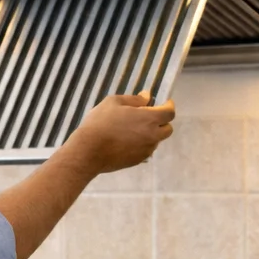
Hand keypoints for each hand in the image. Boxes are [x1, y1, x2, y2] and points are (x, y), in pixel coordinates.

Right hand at [61, 93, 175, 174]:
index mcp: (149, 119)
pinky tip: (126, 141)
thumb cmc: (100, 122)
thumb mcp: (114, 102)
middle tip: (148, 116)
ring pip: (156, 140)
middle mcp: (152, 136)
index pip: (170, 113)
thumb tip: (147, 97)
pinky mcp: (138, 160)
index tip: (164, 103)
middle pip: (168, 129)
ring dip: (151, 134)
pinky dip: (142, 144)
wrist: (89, 151)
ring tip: (133, 129)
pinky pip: (146, 150)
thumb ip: (134, 99)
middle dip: (162, 122)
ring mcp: (146, 150)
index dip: (168, 106)